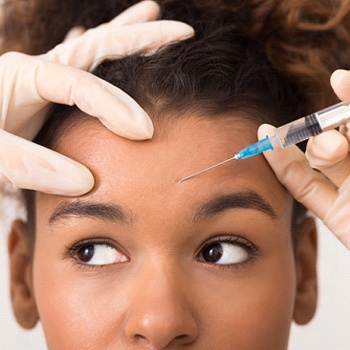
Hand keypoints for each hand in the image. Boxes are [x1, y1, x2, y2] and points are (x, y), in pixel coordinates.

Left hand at [0, 0, 193, 195]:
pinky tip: (108, 43)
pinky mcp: (47, 97)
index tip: (144, 132)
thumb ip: (29, 164)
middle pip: (99, 46)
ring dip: (126, 36)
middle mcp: (39, 71)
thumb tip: (86, 181)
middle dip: (141, 38)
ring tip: (154, 17)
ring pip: (95, 51)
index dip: (116, 106)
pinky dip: (102, 57)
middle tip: (179, 30)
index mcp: (24, 76)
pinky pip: (83, 72)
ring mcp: (45, 81)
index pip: (82, 84)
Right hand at [258, 69, 349, 248]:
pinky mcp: (334, 214)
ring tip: (335, 152)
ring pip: (319, 159)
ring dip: (316, 147)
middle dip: (331, 129)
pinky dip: (283, 166)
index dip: (347, 98)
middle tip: (343, 141)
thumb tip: (339, 80)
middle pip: (336, 135)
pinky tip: (268, 145)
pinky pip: (303, 186)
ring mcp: (349, 190)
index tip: (339, 82)